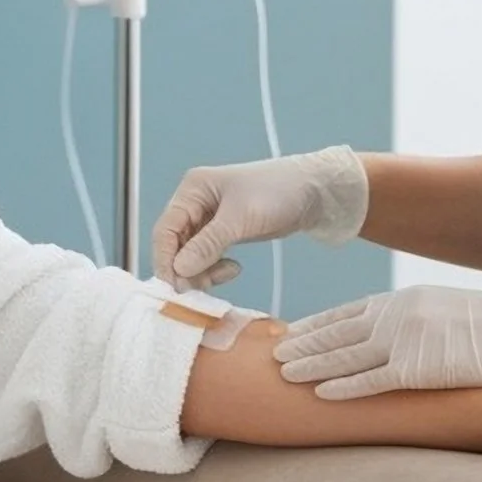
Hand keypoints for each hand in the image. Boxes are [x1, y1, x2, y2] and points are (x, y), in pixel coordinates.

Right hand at [151, 146, 369, 289]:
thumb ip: (207, 244)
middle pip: (175, 245)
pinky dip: (214, 268)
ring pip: (190, 254)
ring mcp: (209, 219)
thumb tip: (178, 270)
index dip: (166, 261)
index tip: (176, 289)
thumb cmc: (277, 193)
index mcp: (193, 190)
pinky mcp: (224, 232)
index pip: (165, 230)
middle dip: (185, 269)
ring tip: (227, 274)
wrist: (315, 192)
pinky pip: (207, 257)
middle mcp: (195, 203)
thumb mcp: (240, 219)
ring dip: (202, 271)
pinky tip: (234, 269)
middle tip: (201, 292)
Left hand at [275, 284, 481, 400]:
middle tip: (271, 350)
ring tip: (281, 371)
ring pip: (345, 354)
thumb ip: (419, 323)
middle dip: (303, 341)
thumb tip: (406, 339)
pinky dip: (342, 386)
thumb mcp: (448, 313)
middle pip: (337, 330)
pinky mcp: (419, 367)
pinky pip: (371, 380)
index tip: (292, 331)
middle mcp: (398, 315)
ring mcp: (406, 340)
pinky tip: (318, 392)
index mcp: (405, 300)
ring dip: (311, 363)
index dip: (318, 324)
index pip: (349, 312)